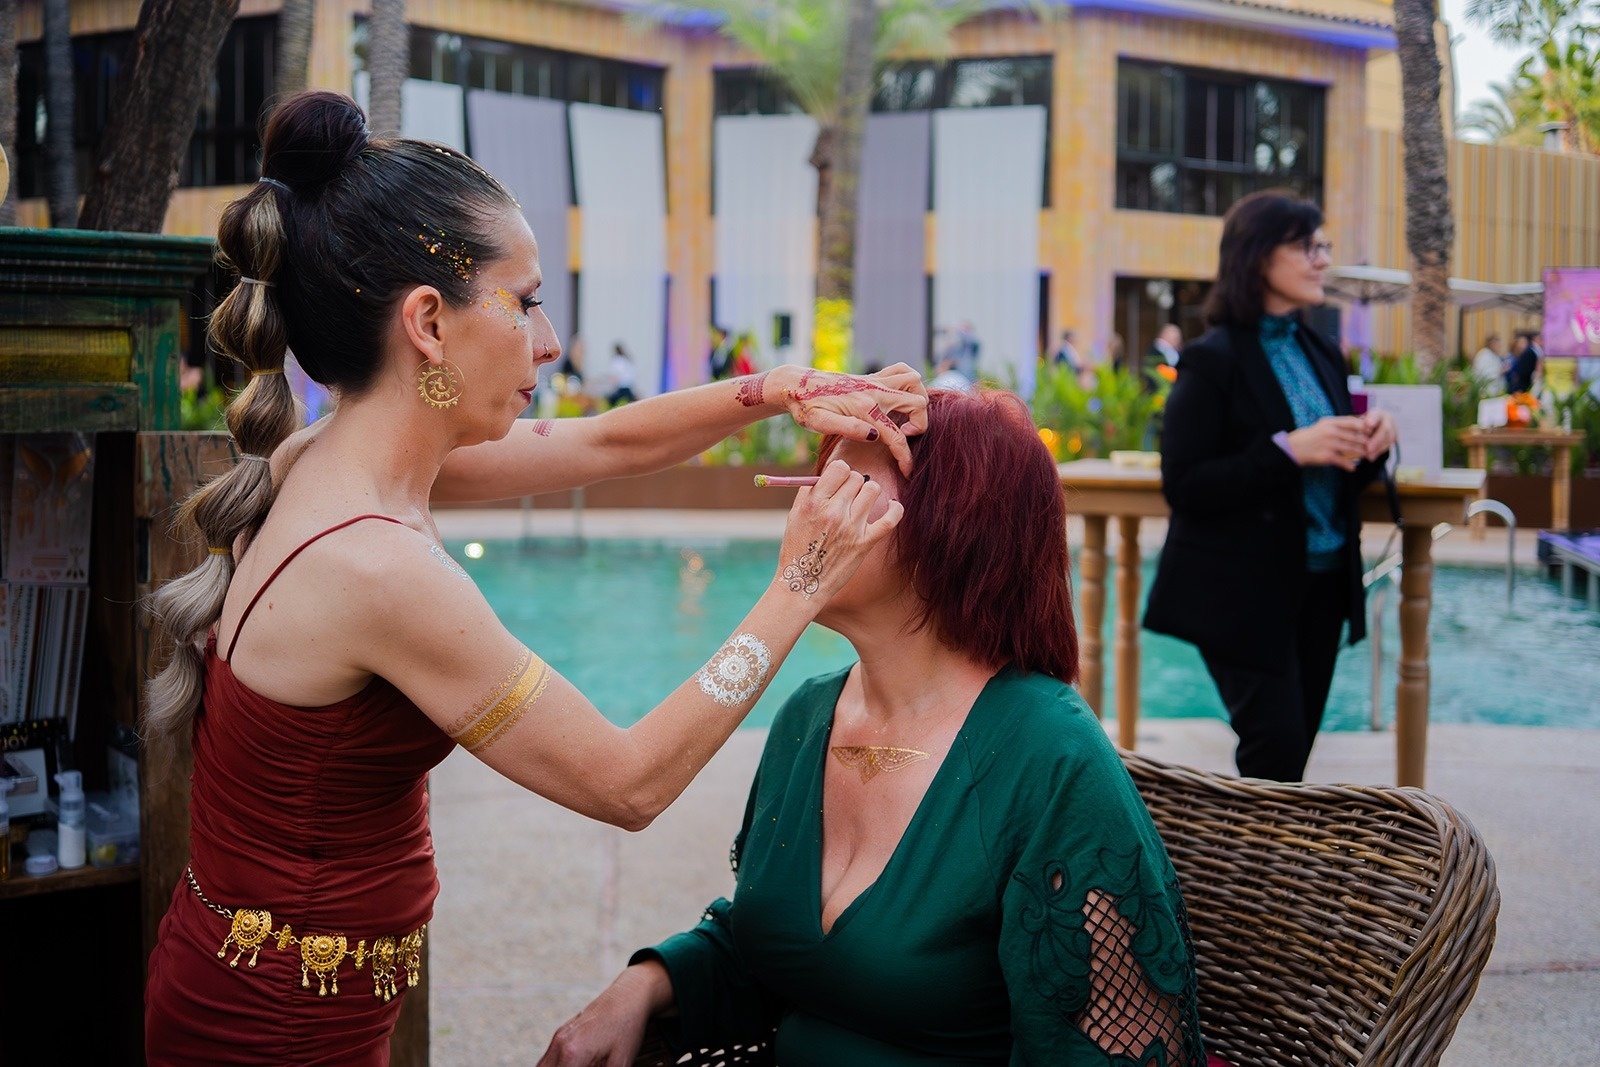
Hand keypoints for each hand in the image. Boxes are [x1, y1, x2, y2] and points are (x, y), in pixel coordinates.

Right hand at [537, 964, 664, 1066]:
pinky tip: (573, 1065)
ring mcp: (558, 1036)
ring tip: (585, 1065)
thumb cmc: (627, 1027)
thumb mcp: (619, 1063)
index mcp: (572, 1054)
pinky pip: (548, 1058)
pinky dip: (557, 1066)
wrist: (629, 997)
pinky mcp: (562, 1032)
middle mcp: (559, 1044)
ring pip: (543, 1066)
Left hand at [772, 364, 928, 475]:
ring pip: (914, 382)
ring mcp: (874, 381)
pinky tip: (900, 397)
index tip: (907, 471)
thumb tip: (874, 436)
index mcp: (864, 408)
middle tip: (905, 436)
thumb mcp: (819, 423)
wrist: (796, 385)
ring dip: (919, 399)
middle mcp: (874, 391)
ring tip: (907, 416)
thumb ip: (848, 428)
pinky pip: (901, 370)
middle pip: (917, 403)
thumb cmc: (806, 407)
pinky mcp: (871, 377)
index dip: (905, 457)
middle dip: (920, 424)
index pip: (896, 436)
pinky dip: (909, 382)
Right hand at [773, 459, 902, 603]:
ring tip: (862, 502)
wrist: (802, 583)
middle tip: (848, 495)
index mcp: (814, 503)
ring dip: (869, 492)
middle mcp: (833, 513)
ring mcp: (851, 528)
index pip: (839, 468)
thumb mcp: (794, 515)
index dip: (841, 472)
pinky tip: (893, 505)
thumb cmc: (797, 548)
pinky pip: (890, 519)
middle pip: (856, 478)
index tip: (839, 481)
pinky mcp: (865, 543)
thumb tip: (829, 472)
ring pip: (873, 490)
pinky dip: (896, 509)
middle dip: (853, 483)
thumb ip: (809, 491)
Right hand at [1284, 415, 1367, 471]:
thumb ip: (1338, 424)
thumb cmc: (1310, 436)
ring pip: (1352, 449)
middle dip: (1364, 442)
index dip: (1363, 427)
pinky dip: (1349, 465)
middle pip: (1355, 436)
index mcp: (1330, 422)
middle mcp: (1330, 432)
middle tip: (1370, 446)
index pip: (1352, 422)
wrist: (1293, 448)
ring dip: (1360, 453)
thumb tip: (1357, 423)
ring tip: (1364, 456)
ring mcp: (1329, 444)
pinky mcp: (1327, 456)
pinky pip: (1343, 461)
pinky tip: (1353, 467)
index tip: (1369, 432)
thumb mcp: (1323, 425)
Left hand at [1361, 409, 1397, 461]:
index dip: (1372, 419)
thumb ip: (1359, 426)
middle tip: (1368, 448)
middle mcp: (1387, 419)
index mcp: (1377, 412)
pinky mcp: (1394, 437)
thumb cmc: (1359, 426)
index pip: (1376, 415)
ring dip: (1378, 448)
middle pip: (1385, 429)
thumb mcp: (1357, 424)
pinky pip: (1388, 445)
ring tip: (1368, 456)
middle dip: (1376, 440)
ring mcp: (1393, 428)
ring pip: (1389, 438)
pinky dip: (1379, 452)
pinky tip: (1371, 457)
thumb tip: (1365, 431)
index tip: (1368, 425)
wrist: (1370, 429)